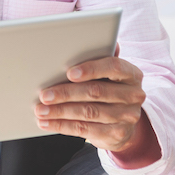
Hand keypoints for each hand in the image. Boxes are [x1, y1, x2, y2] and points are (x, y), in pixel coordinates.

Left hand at [34, 49, 148, 153]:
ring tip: (40, 110)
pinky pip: (85, 130)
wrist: (123, 122)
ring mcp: (127, 117)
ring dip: (60, 111)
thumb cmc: (108, 88)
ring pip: (88, 113)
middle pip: (96, 92)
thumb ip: (97, 58)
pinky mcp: (117, 135)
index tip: (69, 73)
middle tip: (44, 95)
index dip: (91, 69)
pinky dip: (63, 126)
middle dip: (66, 93)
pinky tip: (47, 123)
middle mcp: (134, 95)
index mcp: (132, 74)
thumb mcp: (107, 73)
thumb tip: (81, 40)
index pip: (114, 67)